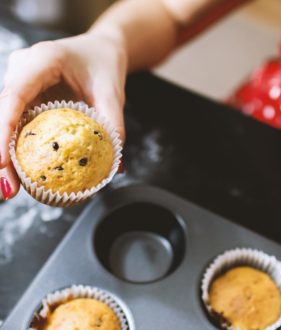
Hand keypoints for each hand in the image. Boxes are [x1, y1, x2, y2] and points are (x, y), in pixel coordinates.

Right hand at [0, 30, 126, 199]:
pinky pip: (19, 123)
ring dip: (7, 154)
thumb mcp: (112, 93)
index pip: (14, 95)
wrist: (101, 50)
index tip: (2, 163)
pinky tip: (25, 171)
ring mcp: (22, 82)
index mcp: (43, 61)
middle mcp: (23, 69)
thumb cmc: (104, 65)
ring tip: (12, 188)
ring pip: (6, 120)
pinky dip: (19, 147)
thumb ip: (113, 125)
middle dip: (1, 153)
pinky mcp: (27, 95)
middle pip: (3, 113)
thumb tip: (116, 167)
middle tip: (8, 189)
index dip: (2, 129)